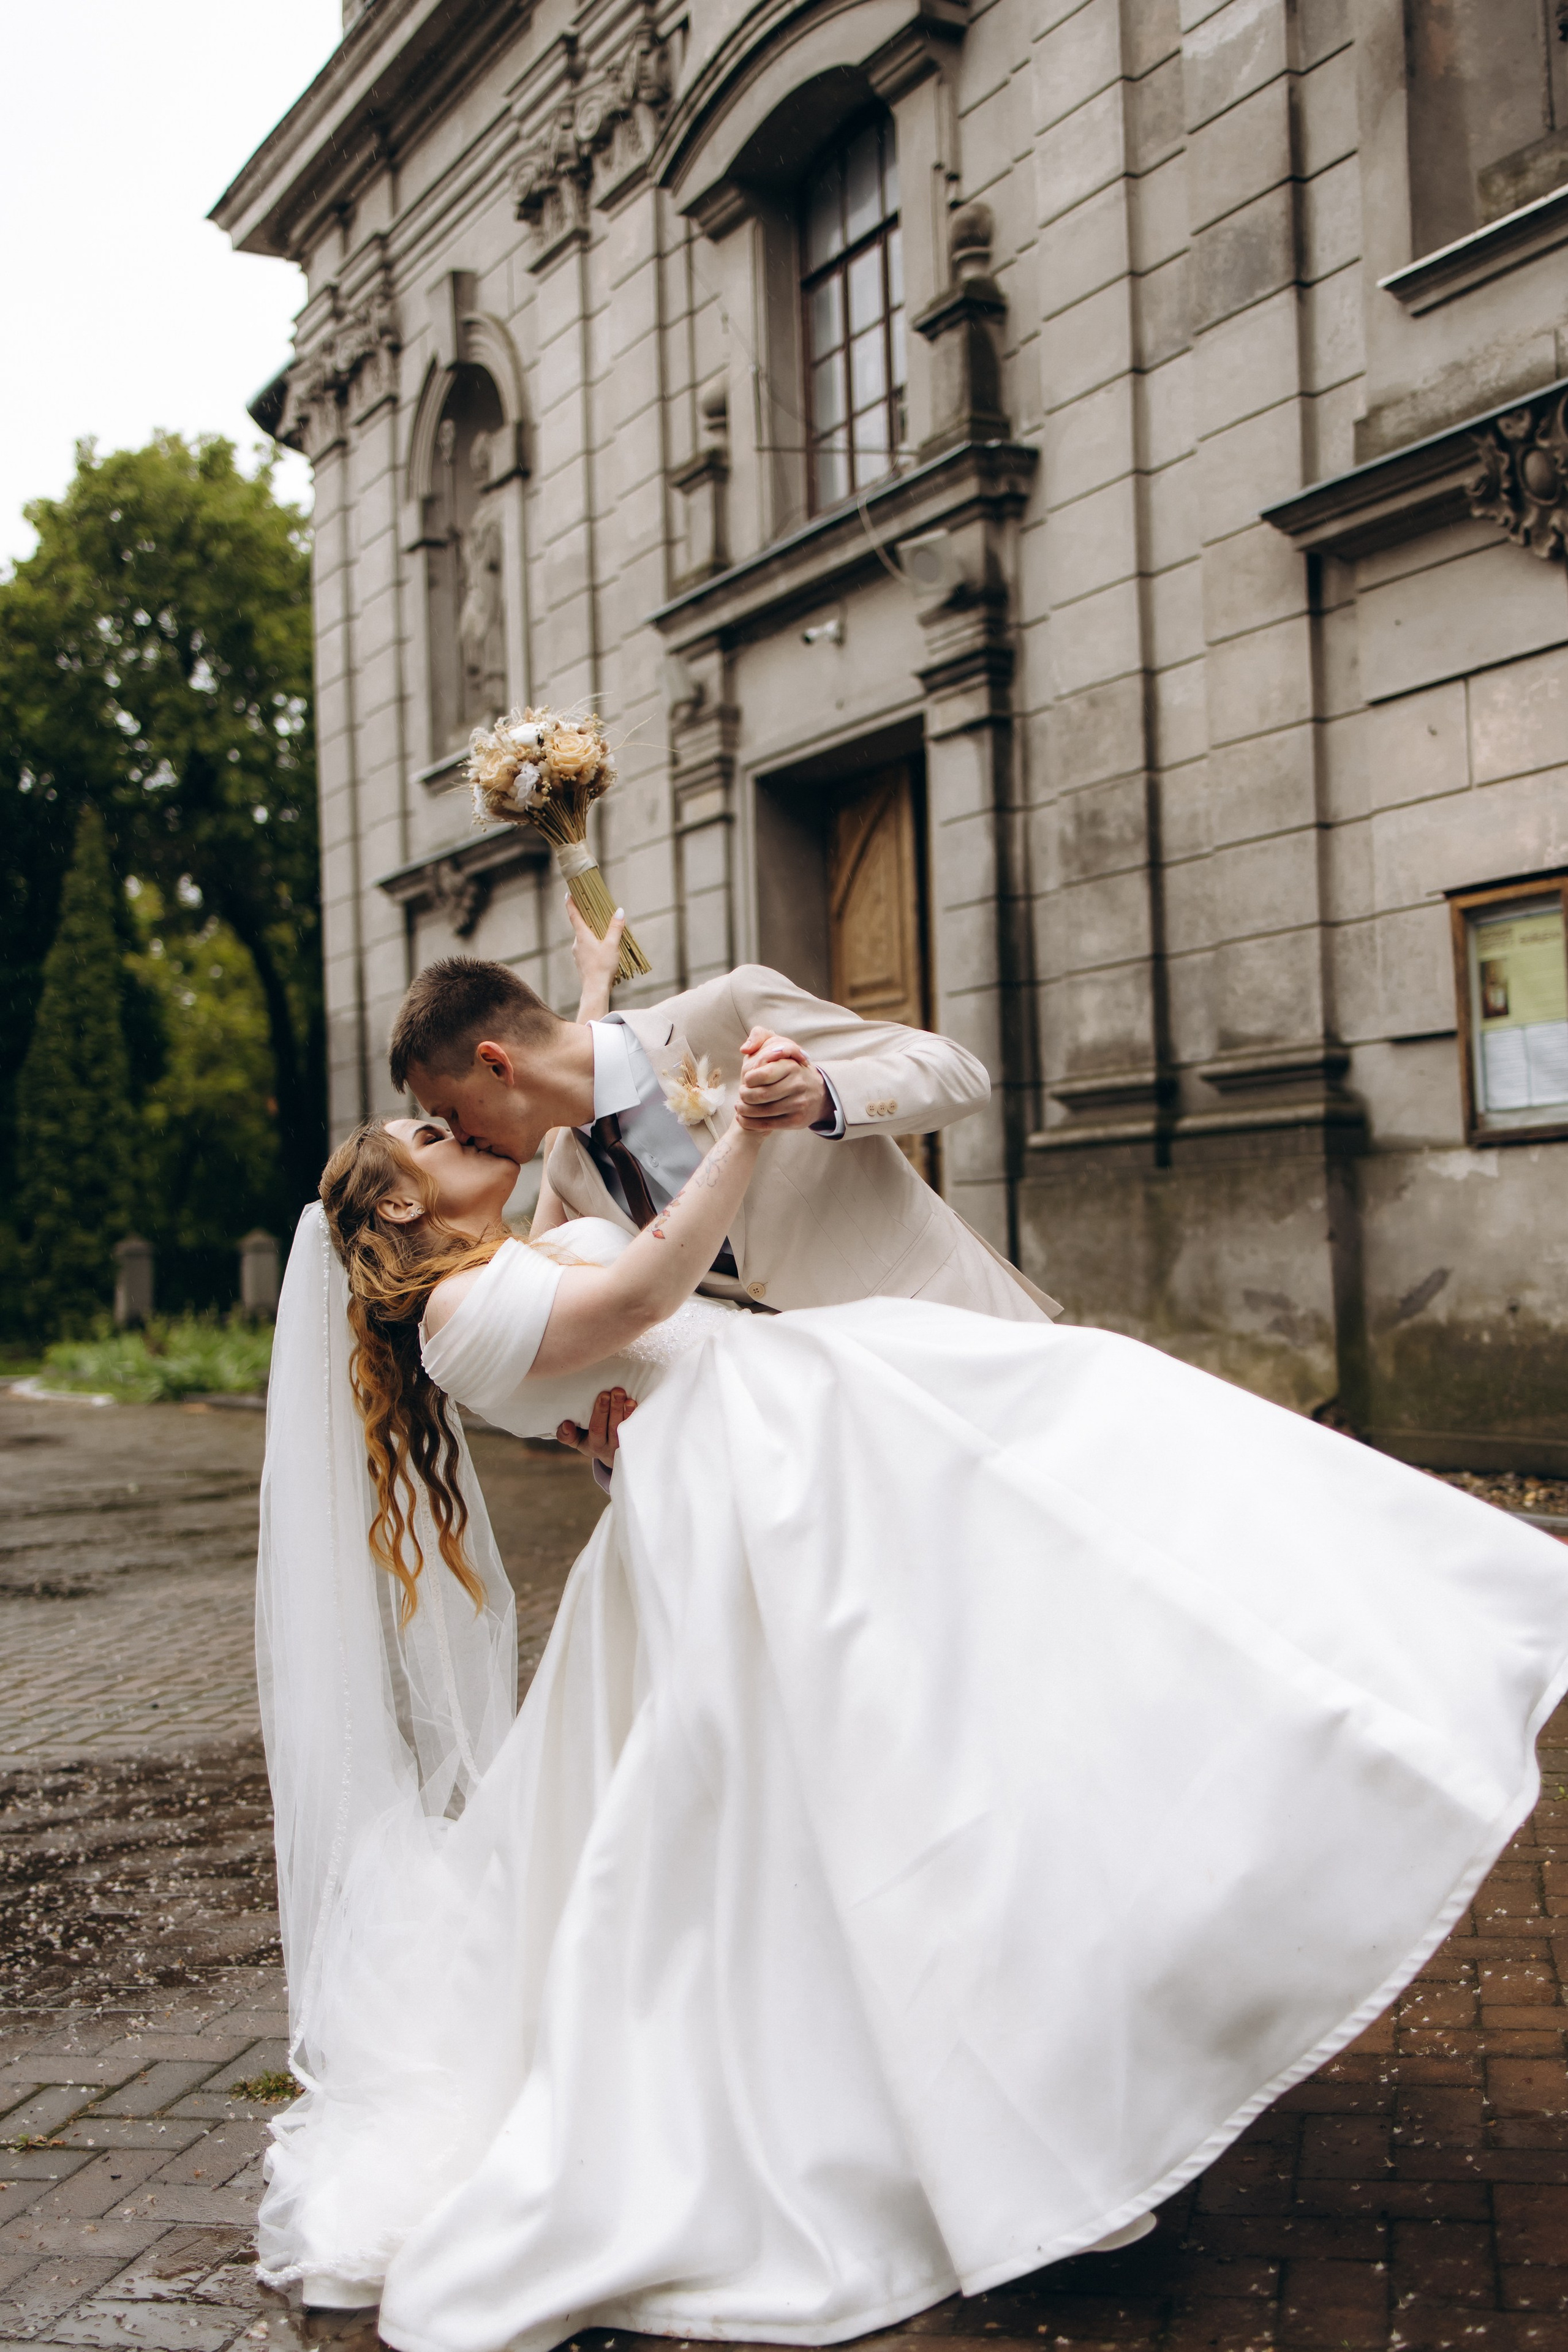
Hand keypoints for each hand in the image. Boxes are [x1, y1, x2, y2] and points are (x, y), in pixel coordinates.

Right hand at [556, 1386, 636, 1469]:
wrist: (614, 1457)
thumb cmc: (592, 1441)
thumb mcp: (578, 1441)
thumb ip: (567, 1435)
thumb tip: (566, 1424)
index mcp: (595, 1445)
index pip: (596, 1429)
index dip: (599, 1414)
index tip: (603, 1396)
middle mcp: (611, 1447)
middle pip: (612, 1428)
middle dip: (614, 1409)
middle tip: (615, 1391)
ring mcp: (625, 1445)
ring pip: (626, 1430)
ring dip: (627, 1413)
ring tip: (628, 1398)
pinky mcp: (637, 1441)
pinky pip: (639, 1430)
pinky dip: (640, 1418)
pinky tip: (639, 1406)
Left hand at [567, 897, 624, 1022]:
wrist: (595, 989)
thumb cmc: (603, 966)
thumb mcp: (612, 945)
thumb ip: (615, 927)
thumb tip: (620, 911)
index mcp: (582, 935)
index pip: (574, 915)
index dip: (571, 903)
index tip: (568, 894)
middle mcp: (576, 943)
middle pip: (580, 926)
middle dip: (588, 918)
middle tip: (596, 912)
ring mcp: (577, 953)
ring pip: (584, 938)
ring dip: (592, 933)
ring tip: (604, 933)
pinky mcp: (581, 962)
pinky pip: (586, 948)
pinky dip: (593, 944)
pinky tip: (602, 950)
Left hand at [734, 1028, 830, 1131]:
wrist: (817, 1093)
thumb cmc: (790, 1067)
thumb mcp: (779, 1044)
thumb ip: (760, 1036)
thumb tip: (745, 1049)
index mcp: (791, 1065)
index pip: (763, 1074)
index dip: (749, 1079)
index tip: (746, 1079)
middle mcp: (798, 1084)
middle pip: (761, 1095)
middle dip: (745, 1096)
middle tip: (741, 1094)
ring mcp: (798, 1104)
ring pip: (763, 1111)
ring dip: (745, 1110)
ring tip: (739, 1106)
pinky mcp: (796, 1121)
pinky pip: (768, 1124)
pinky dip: (751, 1123)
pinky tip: (743, 1118)